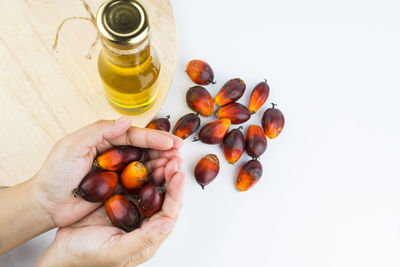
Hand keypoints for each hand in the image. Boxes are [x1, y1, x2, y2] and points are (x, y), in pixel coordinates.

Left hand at [32, 117, 182, 226]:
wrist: (46, 205)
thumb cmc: (55, 174)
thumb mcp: (72, 146)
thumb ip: (99, 130)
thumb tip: (126, 119)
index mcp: (104, 139)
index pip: (133, 136)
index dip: (153, 138)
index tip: (170, 142)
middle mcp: (114, 154)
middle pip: (144, 149)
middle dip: (163, 149)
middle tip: (179, 152)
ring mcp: (118, 172)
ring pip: (145, 165)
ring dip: (162, 163)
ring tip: (177, 164)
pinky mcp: (119, 190)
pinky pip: (139, 183)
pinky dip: (153, 181)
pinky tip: (166, 180)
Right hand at [37, 162, 185, 266]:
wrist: (62, 251)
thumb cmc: (88, 258)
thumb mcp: (117, 251)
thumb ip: (144, 238)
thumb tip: (169, 223)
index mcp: (148, 233)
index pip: (169, 211)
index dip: (176, 192)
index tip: (179, 174)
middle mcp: (143, 219)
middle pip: (163, 195)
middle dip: (170, 176)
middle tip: (174, 157)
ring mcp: (130, 207)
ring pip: (149, 185)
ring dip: (157, 169)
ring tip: (163, 154)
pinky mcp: (117, 198)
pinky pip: (131, 181)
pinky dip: (138, 169)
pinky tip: (141, 157)